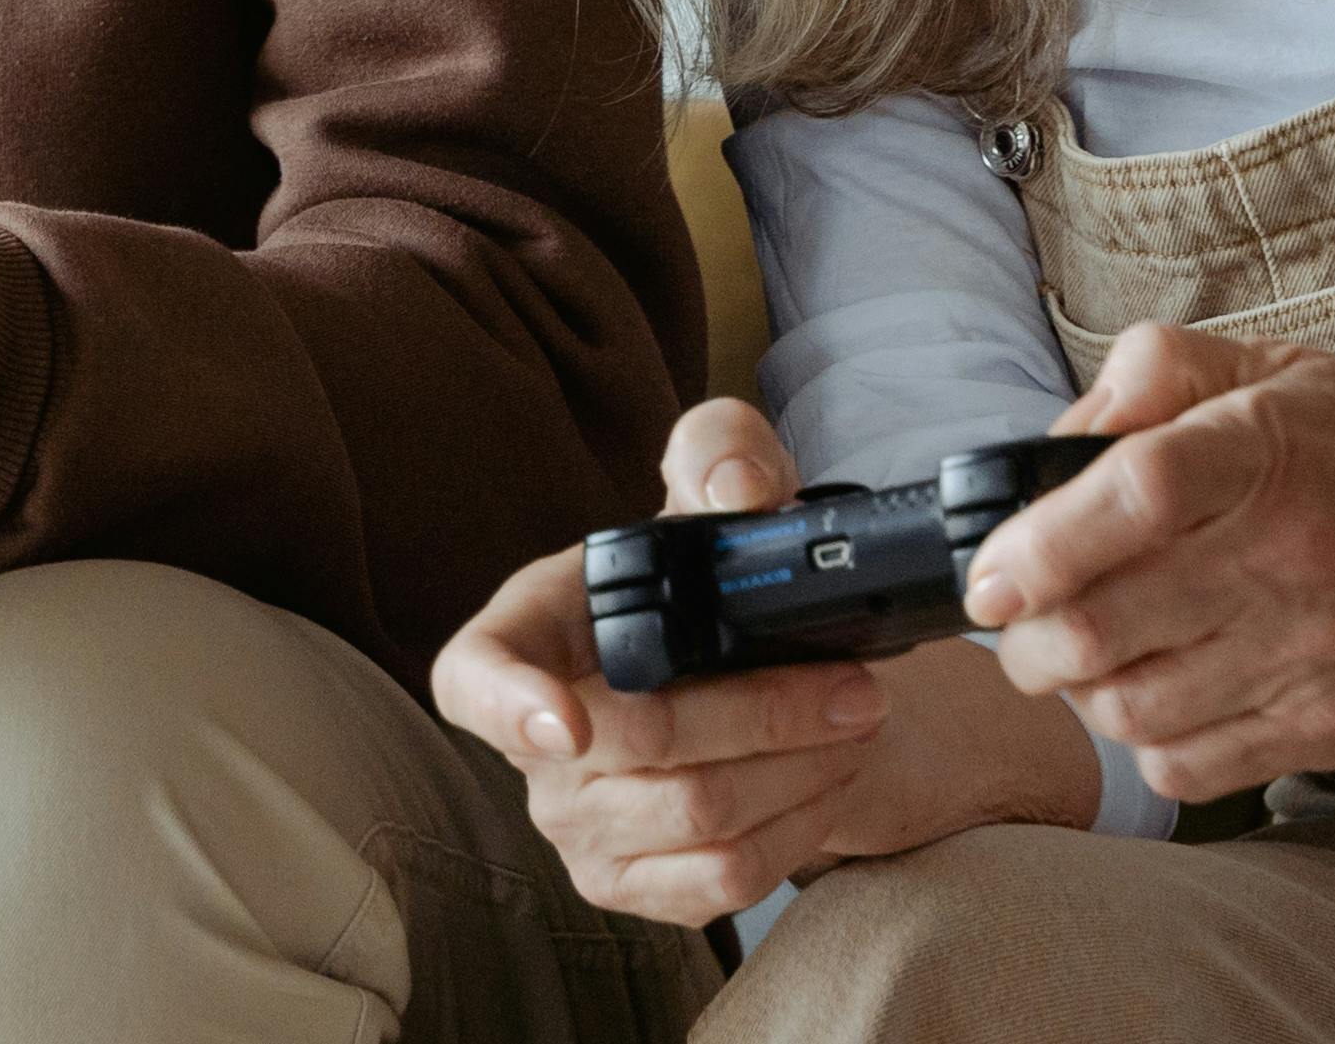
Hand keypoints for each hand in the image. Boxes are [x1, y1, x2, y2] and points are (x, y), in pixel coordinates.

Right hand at [430, 399, 1099, 924]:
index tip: (564, 725)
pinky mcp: (629, 884)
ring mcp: (576, 824)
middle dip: (770, 713)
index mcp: (527, 633)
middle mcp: (536, 741)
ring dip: (803, 771)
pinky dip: (797, 831)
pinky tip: (830, 780)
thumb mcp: (719, 481)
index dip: (510, 705)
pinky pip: (719, 883)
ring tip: (860, 722)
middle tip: (859, 688)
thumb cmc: (706, 569)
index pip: (474, 679)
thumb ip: (723, 449)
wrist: (743, 659)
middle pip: (648, 743)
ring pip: (699, 818)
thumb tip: (739, 491)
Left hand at [961, 323, 1334, 808]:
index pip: (1136, 494)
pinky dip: (1143, 739)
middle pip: (1107, 627)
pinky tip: (1156, 690)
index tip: (988, 574)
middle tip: (1017, 620)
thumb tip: (1056, 438)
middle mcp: (1295, 557)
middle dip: (1025, 639)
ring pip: (1131, 709)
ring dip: (1077, 692)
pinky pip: (1187, 767)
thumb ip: (1156, 371)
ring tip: (1085, 652)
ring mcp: (1315, 656)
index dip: (1040, 544)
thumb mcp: (1277, 364)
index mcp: (1272, 447)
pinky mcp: (1330, 728)